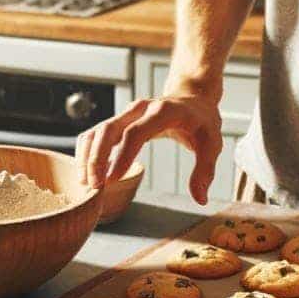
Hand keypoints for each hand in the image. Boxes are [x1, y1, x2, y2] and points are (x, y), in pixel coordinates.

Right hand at [76, 95, 222, 204]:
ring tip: (86, 183)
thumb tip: (200, 198)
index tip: (112, 179)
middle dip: (97, 158)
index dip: (122, 155)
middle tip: (95, 186)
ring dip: (88, 156)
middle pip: (109, 129)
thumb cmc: (201, 122)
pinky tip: (88, 173)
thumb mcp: (212, 144)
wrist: (192, 98)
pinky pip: (96, 133)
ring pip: (98, 130)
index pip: (136, 132)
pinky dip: (88, 152)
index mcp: (163, 112)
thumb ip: (205, 170)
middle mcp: (140, 109)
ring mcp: (127, 113)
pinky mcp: (119, 120)